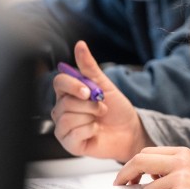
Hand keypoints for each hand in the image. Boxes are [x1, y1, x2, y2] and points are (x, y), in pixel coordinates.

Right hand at [51, 41, 148, 161]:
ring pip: (67, 118)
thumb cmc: (116, 109)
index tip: (89, 90)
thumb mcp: (104, 85)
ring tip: (98, 119)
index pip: (59, 82)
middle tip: (101, 108)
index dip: (73, 85)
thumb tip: (80, 45)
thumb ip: (89, 67)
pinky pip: (73, 134)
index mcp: (68, 93)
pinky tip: (95, 131)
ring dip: (90, 117)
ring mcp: (63, 127)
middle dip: (89, 105)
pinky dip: (90, 130)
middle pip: (65, 102)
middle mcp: (62, 110)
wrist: (129, 130)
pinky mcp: (69, 144)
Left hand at [114, 146, 189, 188]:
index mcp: (183, 153)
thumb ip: (169, 167)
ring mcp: (180, 177)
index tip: (126, 177)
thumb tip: (144, 174)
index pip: (146, 152)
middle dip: (125, 175)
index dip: (131, 166)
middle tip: (122, 186)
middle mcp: (181, 161)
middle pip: (139, 161)